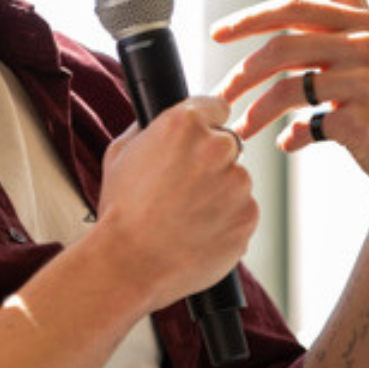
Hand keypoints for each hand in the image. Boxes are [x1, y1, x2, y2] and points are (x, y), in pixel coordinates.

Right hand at [94, 96, 256, 310]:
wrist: (130, 262)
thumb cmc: (121, 210)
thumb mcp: (120, 152)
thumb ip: (145, 128)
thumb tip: (156, 121)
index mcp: (183, 124)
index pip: (215, 105)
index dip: (205, 121)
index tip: (200, 136)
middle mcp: (216, 147)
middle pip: (226, 143)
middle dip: (210, 160)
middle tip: (183, 185)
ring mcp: (237, 183)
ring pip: (235, 179)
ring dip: (220, 191)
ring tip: (186, 214)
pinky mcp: (248, 216)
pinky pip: (242, 210)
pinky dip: (227, 219)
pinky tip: (198, 230)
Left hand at [211, 0, 368, 197]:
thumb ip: (351, 3)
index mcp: (361, 23)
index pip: (293, 9)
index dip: (249, 18)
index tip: (215, 33)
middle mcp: (365, 47)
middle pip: (282, 48)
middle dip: (242, 73)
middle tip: (220, 95)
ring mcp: (367, 84)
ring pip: (290, 89)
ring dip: (257, 112)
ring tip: (241, 129)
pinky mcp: (365, 122)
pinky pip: (310, 125)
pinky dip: (293, 137)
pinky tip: (287, 143)